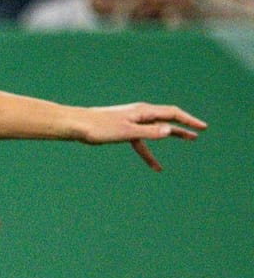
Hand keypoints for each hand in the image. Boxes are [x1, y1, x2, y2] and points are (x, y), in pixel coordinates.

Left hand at [76, 103, 204, 170]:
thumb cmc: (99, 127)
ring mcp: (131, 121)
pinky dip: (149, 153)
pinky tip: (155, 166)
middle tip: (200, 132)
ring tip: (189, 140)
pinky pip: (141, 142)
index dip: (188, 120)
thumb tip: (169, 131)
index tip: (202, 127)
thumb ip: (148, 132)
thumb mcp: (126, 132)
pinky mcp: (122, 130)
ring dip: (172, 136)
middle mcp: (139, 113)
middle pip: (167, 119)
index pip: (172, 113)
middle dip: (185, 125)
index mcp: (143, 111)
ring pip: (156, 130)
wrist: (75, 125)